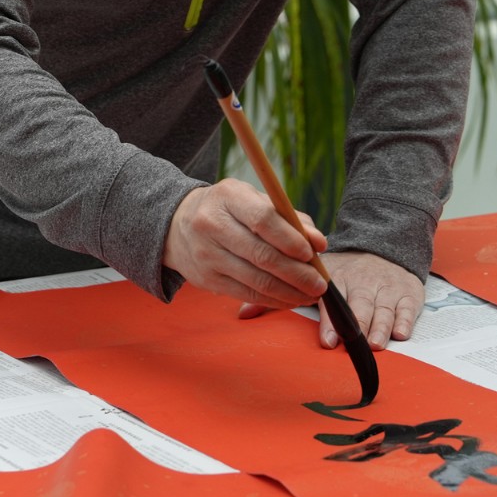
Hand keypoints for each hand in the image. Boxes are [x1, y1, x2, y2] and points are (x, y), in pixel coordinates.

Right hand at [163, 181, 329, 308]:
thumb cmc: (227, 210)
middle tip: (320, 283)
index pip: (263, 220)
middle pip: (261, 255)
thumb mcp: (253, 200)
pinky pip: (246, 294)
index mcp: (227, 197)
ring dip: (289, 291)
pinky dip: (273, 300)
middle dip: (297, 273)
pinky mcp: (206, 279)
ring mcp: (206, 255)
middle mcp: (211, 225)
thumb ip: (288, 217)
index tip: (312, 253)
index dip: (291, 239)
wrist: (176, 225)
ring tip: (310, 294)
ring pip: (255, 280)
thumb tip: (319, 243)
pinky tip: (290, 299)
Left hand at [315, 251, 423, 350]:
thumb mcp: (329, 274)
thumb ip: (315, 294)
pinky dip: (405, 321)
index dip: (330, 322)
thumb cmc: (350, 271)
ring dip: (381, 328)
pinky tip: (400, 334)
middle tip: (357, 344)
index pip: (334, 300)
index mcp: (341, 277)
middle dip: (360, 325)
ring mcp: (388, 287)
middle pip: (362, 305)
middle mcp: (365, 282)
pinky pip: (408, 308)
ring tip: (376, 344)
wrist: (382, 249)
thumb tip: (300, 315)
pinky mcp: (408, 292)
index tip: (328, 341)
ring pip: (385, 309)